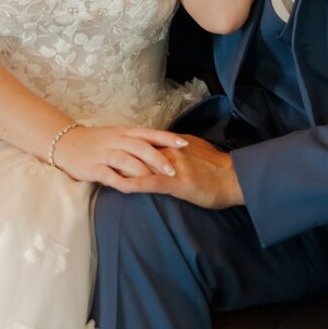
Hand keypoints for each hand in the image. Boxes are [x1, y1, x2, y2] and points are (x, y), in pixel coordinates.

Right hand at [54, 125, 188, 186]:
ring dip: (143, 170)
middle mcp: (116, 140)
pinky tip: (132, 188)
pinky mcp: (93, 167)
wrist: (66, 144)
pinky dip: (120, 180)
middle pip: (141, 147)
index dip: (167, 138)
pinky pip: (108, 174)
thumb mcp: (119, 137)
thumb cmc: (98, 142)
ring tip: (158, 180)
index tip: (185, 144)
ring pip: (126, 159)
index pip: (150, 133)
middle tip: (175, 170)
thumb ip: (138, 143)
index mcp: (125, 132)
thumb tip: (164, 151)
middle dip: (159, 158)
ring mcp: (104, 153)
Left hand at [96, 133, 245, 209]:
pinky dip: (132, 183)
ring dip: (117, 168)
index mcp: (174, 144)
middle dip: (115, 155)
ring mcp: (170, 167)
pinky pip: (148, 183)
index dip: (125, 145)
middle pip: (135, 151)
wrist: (234, 178)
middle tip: (94, 157)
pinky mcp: (174, 183)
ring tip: (97, 170)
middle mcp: (169, 151)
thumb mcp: (197, 151)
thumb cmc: (219, 168)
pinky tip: (117, 186)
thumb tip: (170, 147)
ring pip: (138, 165)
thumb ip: (181, 148)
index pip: (145, 142)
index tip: (107, 147)